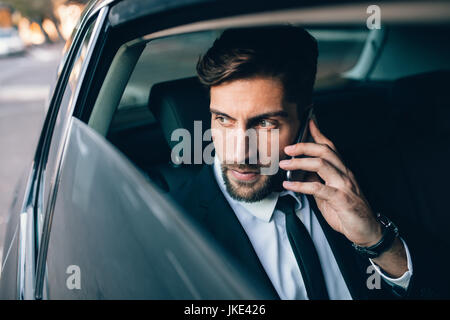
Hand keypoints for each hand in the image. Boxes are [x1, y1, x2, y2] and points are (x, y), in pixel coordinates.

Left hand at [279, 118, 381, 246]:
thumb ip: (317, 182)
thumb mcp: (330, 194)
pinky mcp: (341, 199)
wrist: (368, 231)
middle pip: (325, 151)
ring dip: (300, 162)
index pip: (331, 147)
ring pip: (321, 164)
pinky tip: (288, 186)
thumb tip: (300, 175)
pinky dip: (300, 186)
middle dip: (304, 146)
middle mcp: (345, 174)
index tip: (308, 122)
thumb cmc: (348, 213)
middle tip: (287, 148)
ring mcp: (344, 185)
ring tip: (284, 164)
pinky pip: (317, 188)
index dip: (319, 133)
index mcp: (343, 171)